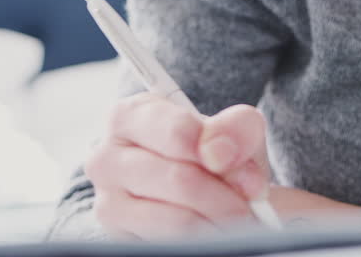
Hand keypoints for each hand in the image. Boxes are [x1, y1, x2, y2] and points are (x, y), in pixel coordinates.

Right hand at [84, 92, 275, 238]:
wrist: (198, 184)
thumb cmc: (207, 150)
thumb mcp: (230, 130)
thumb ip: (235, 128)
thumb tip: (220, 151)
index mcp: (128, 116)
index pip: (177, 132)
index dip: (221, 151)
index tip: (248, 169)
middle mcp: (107, 159)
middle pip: (180, 180)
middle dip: (228, 195)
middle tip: (253, 200)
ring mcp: (109, 203)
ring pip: (178, 221)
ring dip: (221, 222)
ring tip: (240, 217)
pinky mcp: (120, 238)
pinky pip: (172, 245)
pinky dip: (207, 240)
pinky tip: (217, 229)